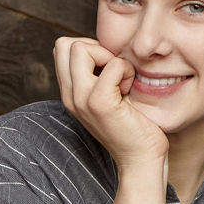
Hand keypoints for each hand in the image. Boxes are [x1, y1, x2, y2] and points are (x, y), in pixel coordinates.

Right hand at [53, 37, 168, 170]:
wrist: (142, 159)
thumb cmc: (134, 125)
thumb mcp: (109, 96)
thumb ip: (99, 75)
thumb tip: (104, 47)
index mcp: (71, 93)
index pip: (62, 49)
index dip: (89, 49)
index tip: (108, 69)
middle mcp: (70, 95)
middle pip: (64, 44)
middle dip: (94, 48)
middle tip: (114, 72)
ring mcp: (81, 99)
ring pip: (80, 48)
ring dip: (109, 58)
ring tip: (121, 82)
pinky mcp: (100, 103)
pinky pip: (113, 64)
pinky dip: (126, 71)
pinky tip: (130, 90)